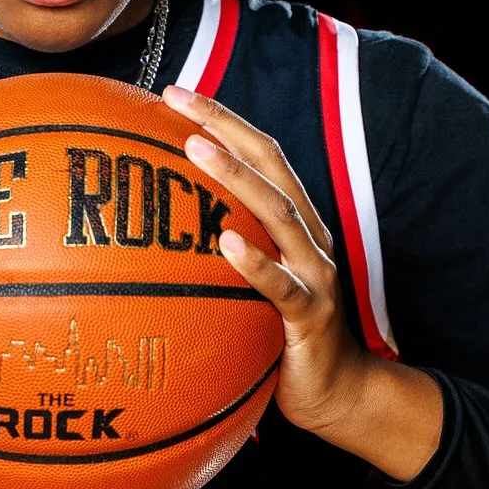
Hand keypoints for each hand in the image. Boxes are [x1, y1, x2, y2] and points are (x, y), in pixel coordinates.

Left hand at [159, 83, 374, 442]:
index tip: (173, 93)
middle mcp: (309, 235)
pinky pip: (282, 284)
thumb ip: (217, 251)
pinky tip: (227, 242)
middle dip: (224, 125)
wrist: (339, 396)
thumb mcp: (247, 286)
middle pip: (270, 164)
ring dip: (236, 176)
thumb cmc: (281, 337)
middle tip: (176, 98)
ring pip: (277, 211)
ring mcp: (315, 272)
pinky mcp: (312, 314)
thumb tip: (150, 232)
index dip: (222, 118)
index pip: (260, 154)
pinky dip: (256, 260)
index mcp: (294, 222)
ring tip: (197, 149)